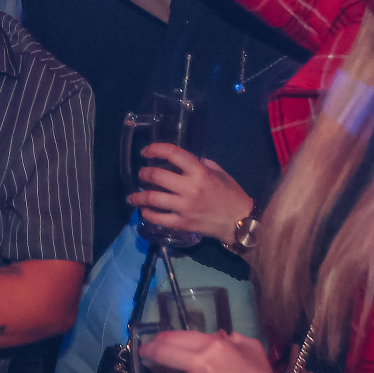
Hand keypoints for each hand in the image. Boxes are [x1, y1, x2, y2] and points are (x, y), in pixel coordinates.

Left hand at [127, 143, 253, 243]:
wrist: (239, 222)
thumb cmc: (231, 194)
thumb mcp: (219, 172)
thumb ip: (200, 163)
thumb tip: (181, 161)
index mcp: (200, 172)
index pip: (173, 154)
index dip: (156, 149)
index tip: (147, 151)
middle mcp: (189, 188)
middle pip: (157, 176)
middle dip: (144, 173)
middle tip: (141, 174)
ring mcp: (184, 207)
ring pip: (153, 199)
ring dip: (139, 196)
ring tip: (133, 196)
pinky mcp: (182, 223)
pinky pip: (158, 218)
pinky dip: (147, 214)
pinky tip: (144, 211)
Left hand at [144, 329, 287, 372]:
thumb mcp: (251, 348)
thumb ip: (231, 338)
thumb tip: (216, 336)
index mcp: (214, 346)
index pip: (177, 337)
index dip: (160, 338)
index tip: (154, 341)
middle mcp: (201, 365)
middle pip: (163, 354)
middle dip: (149, 353)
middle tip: (144, 355)